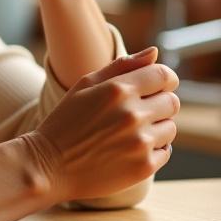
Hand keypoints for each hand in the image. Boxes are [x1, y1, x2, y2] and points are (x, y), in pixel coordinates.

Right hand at [23, 47, 179, 202]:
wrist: (49, 167)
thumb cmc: (66, 121)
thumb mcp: (86, 85)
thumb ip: (122, 65)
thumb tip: (155, 52)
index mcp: (119, 89)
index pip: (164, 75)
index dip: (165, 79)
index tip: (157, 86)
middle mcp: (133, 115)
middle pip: (172, 102)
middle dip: (160, 103)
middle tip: (140, 112)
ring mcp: (140, 143)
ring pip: (170, 128)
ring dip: (157, 128)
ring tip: (131, 133)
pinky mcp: (143, 167)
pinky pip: (165, 152)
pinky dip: (153, 150)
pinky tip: (130, 150)